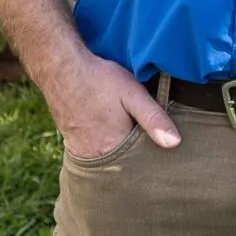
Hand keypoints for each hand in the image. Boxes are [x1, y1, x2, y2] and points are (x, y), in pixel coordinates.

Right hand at [43, 52, 181, 158]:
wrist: (61, 70)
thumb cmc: (99, 80)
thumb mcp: (133, 94)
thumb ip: (154, 118)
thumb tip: (175, 143)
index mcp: (113, 148)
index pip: (140, 164)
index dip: (152, 157)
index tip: (163, 154)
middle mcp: (95, 156)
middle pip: (123, 166)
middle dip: (136, 159)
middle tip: (147, 145)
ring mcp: (81, 152)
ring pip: (108, 162)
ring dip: (120, 155)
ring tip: (130, 141)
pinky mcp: (72, 145)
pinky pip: (93, 155)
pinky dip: (105, 150)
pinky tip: (110, 138)